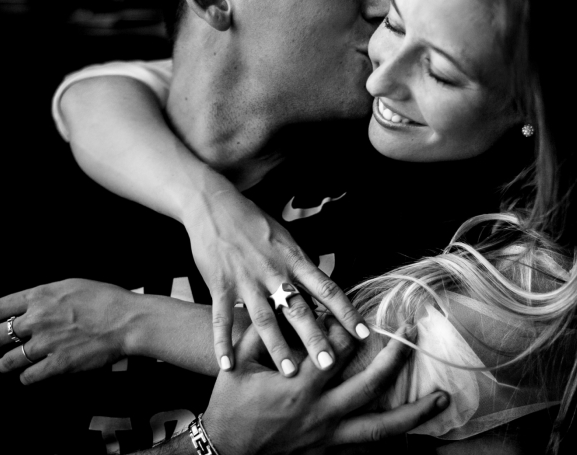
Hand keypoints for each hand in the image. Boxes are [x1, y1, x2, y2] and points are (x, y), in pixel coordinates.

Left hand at [0, 279, 140, 383]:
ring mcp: (46, 343)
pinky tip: (27, 376)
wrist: (127, 321)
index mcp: (41, 296)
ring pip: (9, 359)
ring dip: (5, 363)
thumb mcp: (74, 285)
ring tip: (4, 365)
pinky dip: (25, 377)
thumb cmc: (109, 300)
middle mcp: (38, 319)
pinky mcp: (58, 364)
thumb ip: (51, 295)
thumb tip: (40, 302)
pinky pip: (29, 376)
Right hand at [184, 188, 368, 376]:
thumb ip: (302, 265)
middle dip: (315, 338)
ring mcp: (246, 280)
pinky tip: (227, 365)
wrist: (215, 206)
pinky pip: (220, 318)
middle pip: (299, 309)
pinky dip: (222, 343)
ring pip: (264, 319)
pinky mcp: (219, 285)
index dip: (346, 312)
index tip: (362, 333)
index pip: (327, 289)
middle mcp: (273, 273)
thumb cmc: (254, 222)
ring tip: (289, 372)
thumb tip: (322, 287)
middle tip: (329, 365)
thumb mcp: (286, 239)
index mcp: (294, 260)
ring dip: (277, 347)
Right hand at [199, 317, 448, 454]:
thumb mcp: (239, 364)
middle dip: (395, 357)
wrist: (223, 451)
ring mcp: (327, 437)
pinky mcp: (327, 454)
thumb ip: (262, 334)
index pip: (337, 349)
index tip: (357, 313)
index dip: (350, 326)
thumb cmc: (230, 405)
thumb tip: (282, 307)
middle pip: (370, 383)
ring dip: (413, 412)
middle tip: (413, 335)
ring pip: (379, 427)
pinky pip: (365, 450)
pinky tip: (410, 433)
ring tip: (441, 399)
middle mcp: (320, 412)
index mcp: (300, 386)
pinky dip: (390, 442)